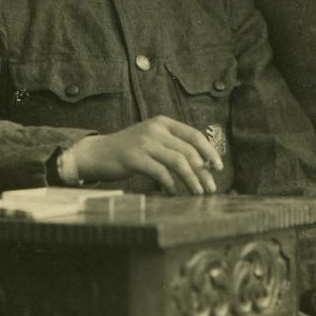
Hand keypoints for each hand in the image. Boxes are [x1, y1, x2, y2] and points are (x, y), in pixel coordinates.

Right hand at [67, 116, 222, 194]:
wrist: (98, 152)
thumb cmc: (129, 150)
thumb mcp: (153, 140)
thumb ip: (173, 145)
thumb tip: (203, 165)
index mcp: (163, 123)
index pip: (194, 135)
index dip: (209, 151)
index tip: (218, 167)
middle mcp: (155, 129)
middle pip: (188, 151)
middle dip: (203, 171)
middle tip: (211, 187)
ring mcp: (144, 142)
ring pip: (178, 161)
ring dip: (191, 179)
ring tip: (197, 192)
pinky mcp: (134, 157)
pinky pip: (160, 172)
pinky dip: (170, 183)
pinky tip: (173, 191)